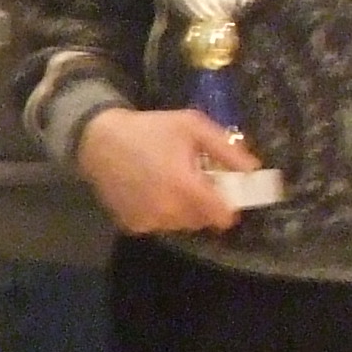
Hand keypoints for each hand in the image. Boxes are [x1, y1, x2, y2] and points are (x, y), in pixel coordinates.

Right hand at [76, 106, 256, 235]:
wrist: (98, 141)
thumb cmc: (149, 130)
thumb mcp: (191, 126)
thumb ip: (226, 149)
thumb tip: (254, 169)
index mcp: (185, 187)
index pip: (222, 216)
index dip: (229, 207)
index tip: (225, 194)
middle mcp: (167, 210)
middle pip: (202, 221)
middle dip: (204, 204)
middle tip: (194, 182)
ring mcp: (148, 221)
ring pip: (180, 224)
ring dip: (182, 210)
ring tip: (170, 184)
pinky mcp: (133, 225)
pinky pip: (159, 225)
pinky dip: (161, 213)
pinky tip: (151, 192)